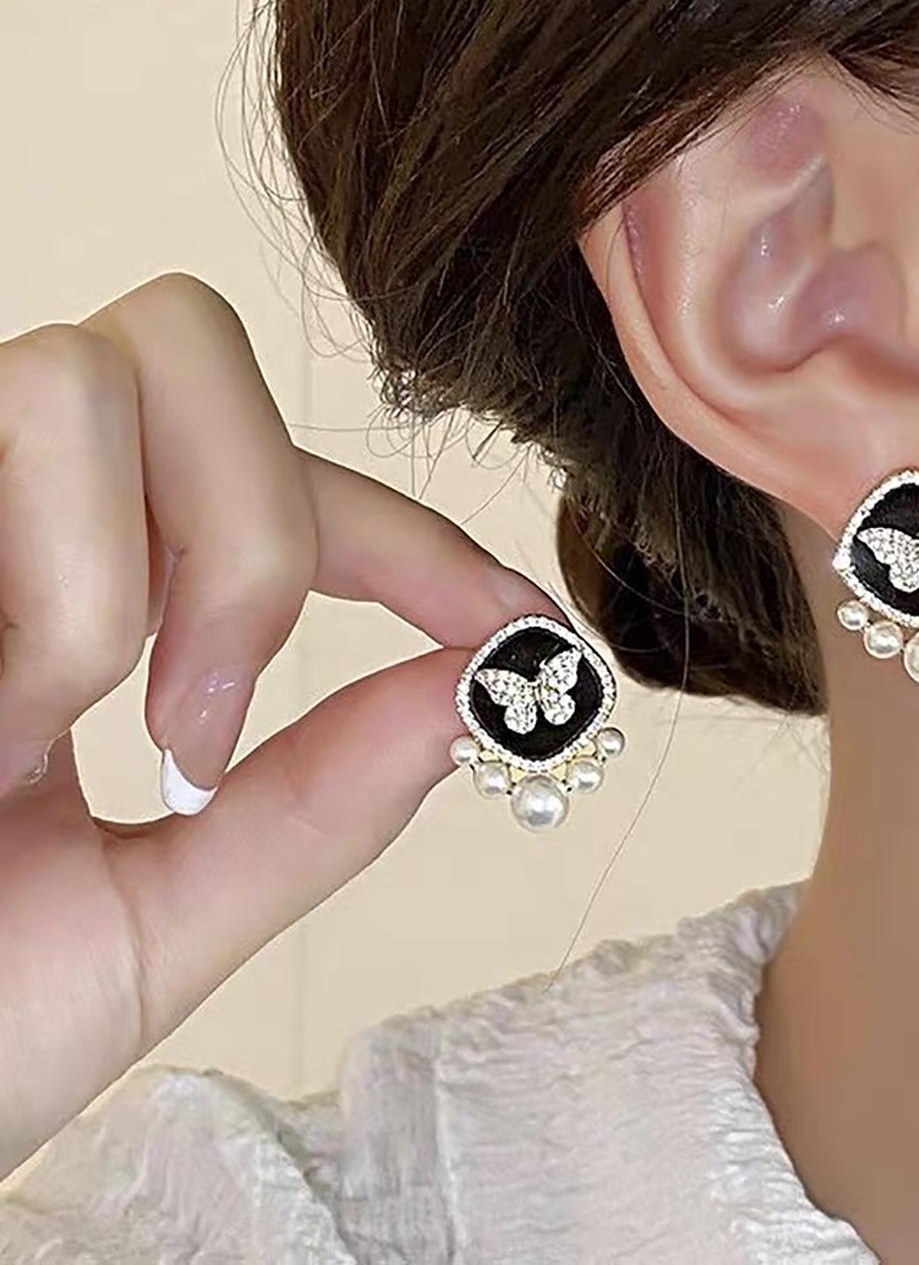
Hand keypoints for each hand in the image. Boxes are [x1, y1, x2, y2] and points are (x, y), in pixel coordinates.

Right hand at [0, 274, 555, 1176]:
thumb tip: (479, 690)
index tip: (517, 624)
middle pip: (189, 345)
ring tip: (42, 737)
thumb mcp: (149, 923)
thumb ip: (314, 806)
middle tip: (200, 726)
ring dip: (121, 587)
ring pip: (89, 375)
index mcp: (78, 590)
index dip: (417, 537)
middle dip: (257, 538)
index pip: (287, 486)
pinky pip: (8, 445)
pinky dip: (47, 616)